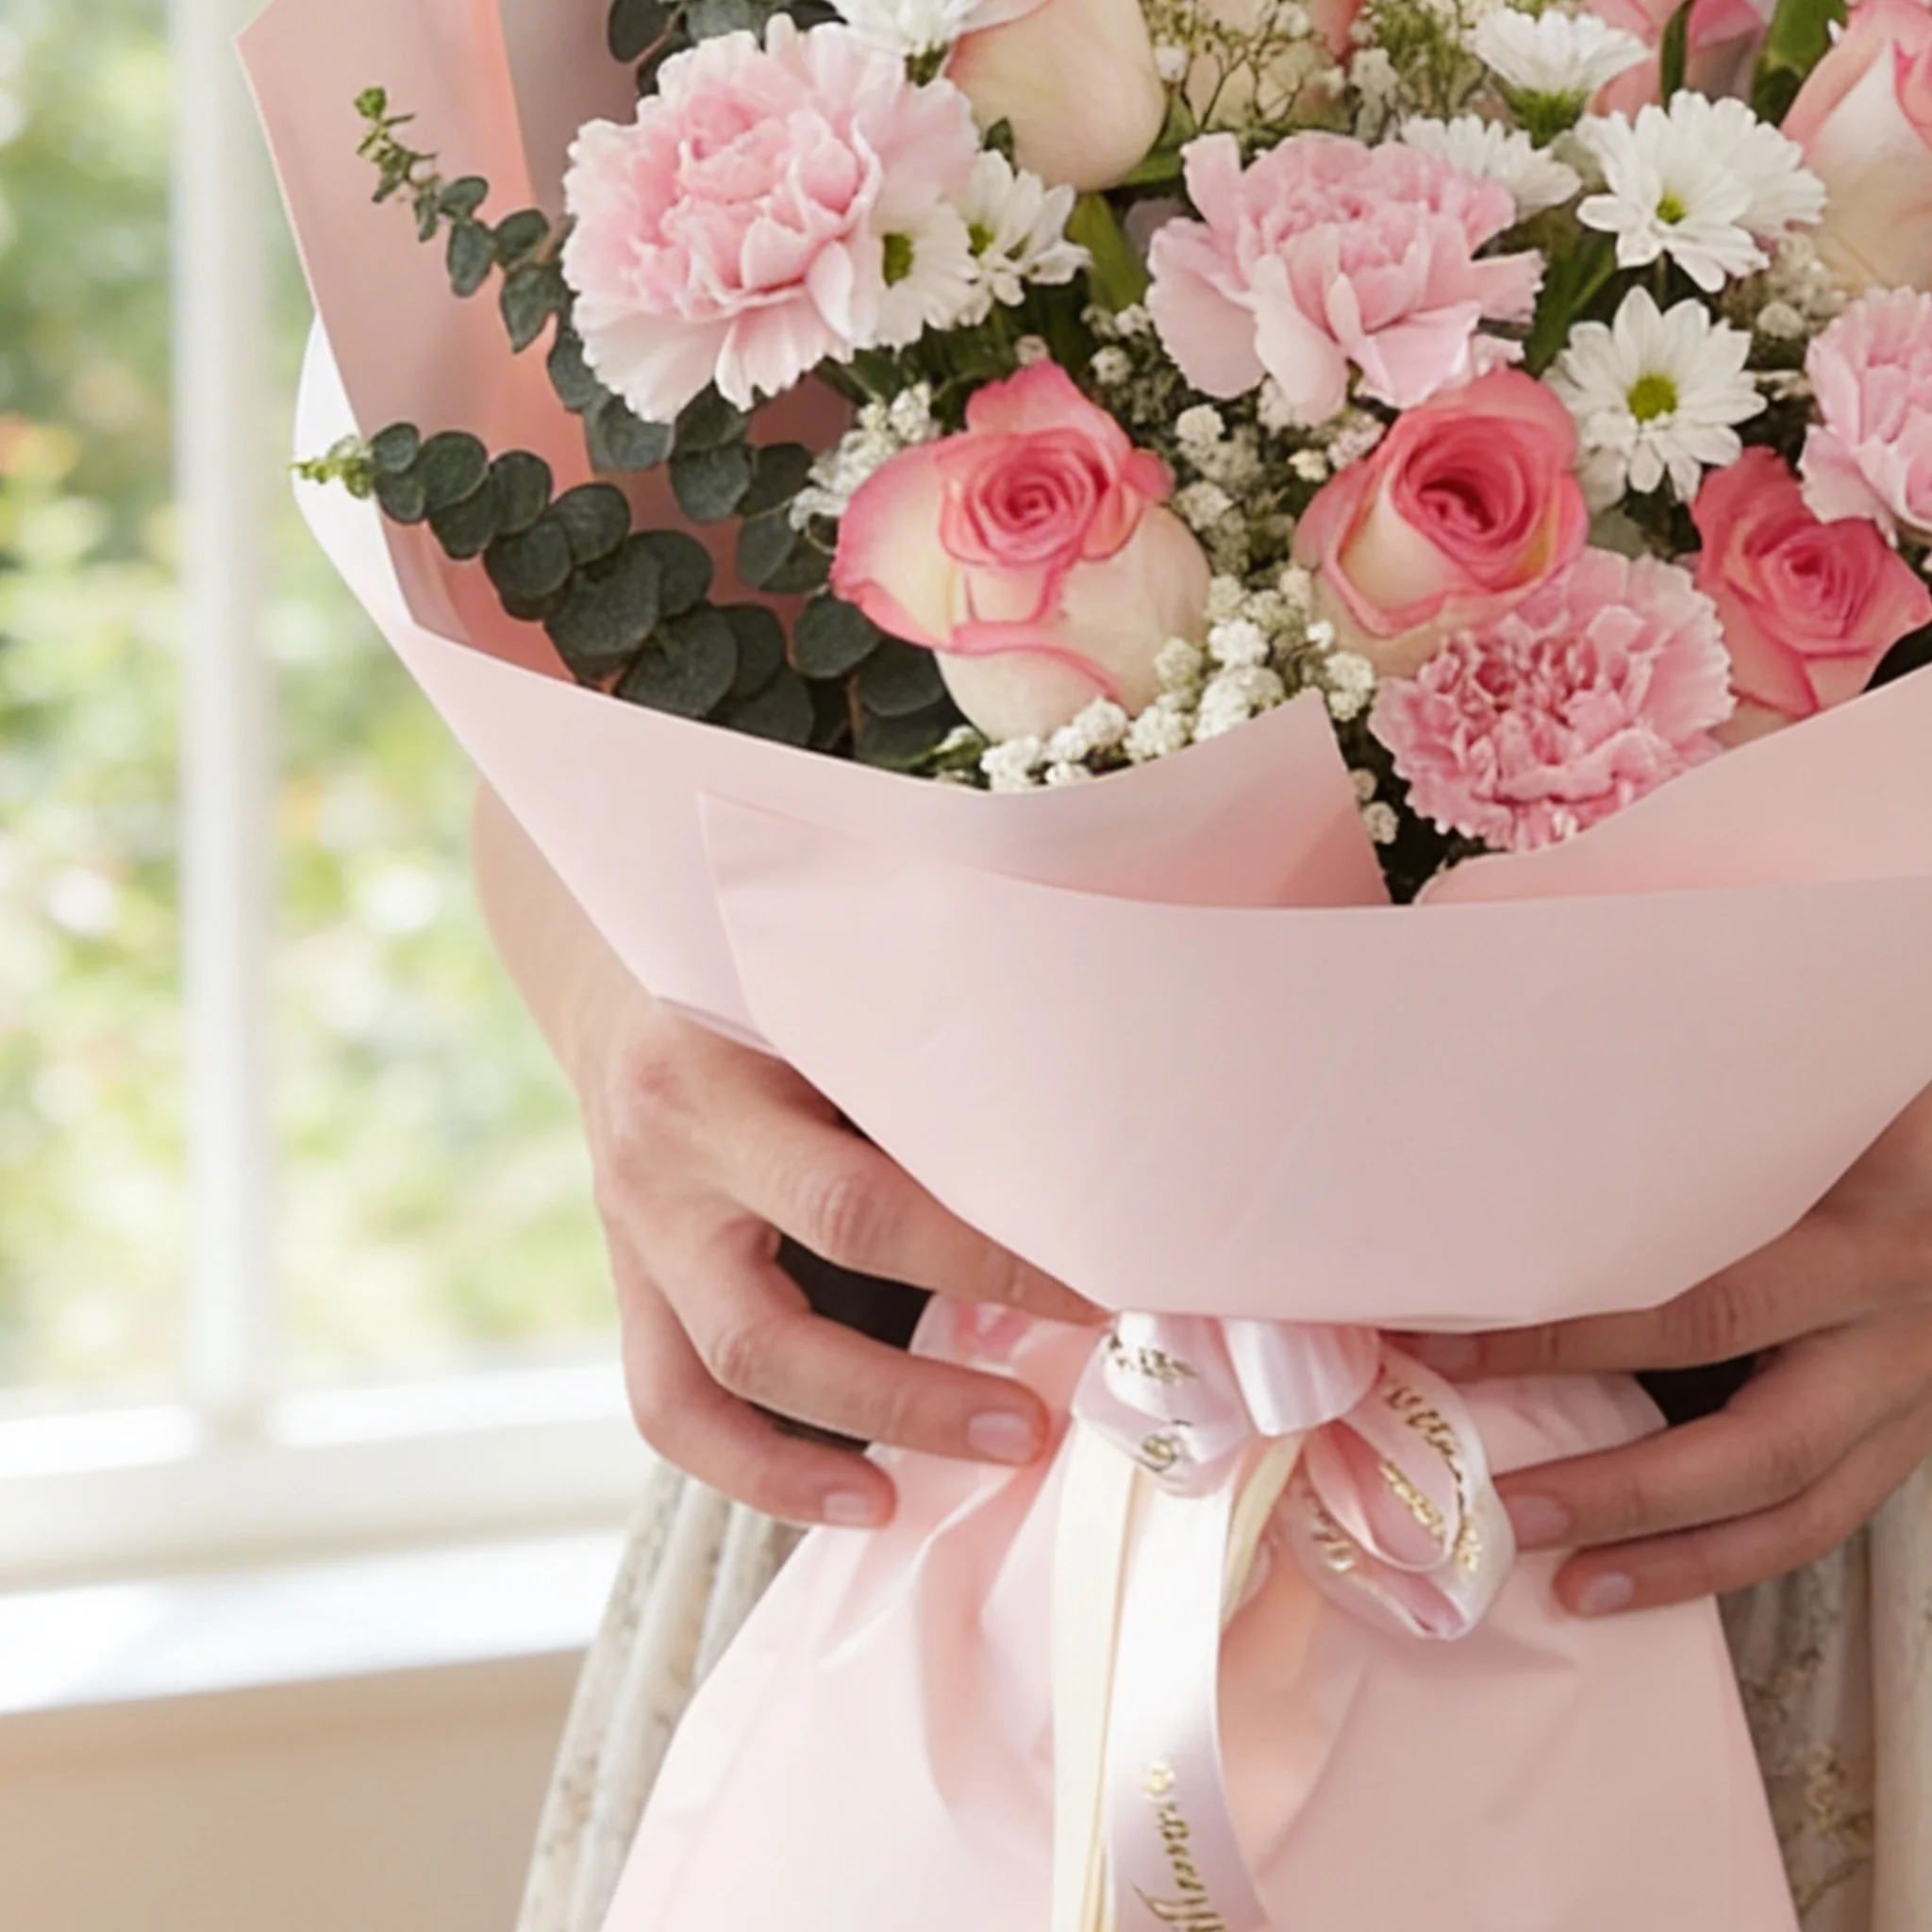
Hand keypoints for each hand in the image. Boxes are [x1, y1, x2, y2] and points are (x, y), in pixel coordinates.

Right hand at [468, 783, 1097, 1529]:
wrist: (627, 981)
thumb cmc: (767, 986)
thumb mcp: (825, 998)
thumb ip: (910, 1071)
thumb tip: (1069, 1165)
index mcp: (721, 1078)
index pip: (861, 1202)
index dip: (980, 1263)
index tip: (1091, 1291)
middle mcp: (669, 1164)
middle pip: (781, 1317)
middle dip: (919, 1389)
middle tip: (1036, 1421)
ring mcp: (638, 1234)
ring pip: (722, 1375)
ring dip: (851, 1439)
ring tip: (963, 1471)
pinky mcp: (632, 1284)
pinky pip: (671, 1405)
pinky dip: (761, 1470)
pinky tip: (855, 1500)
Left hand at [1405, 1087, 1931, 1615]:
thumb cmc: (1887, 1126)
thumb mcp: (1813, 1126)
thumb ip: (1708, 1160)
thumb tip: (1546, 1183)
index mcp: (1865, 1249)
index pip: (1703, 1314)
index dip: (1574, 1341)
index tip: (1455, 1350)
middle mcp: (1897, 1338)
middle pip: (1760, 1447)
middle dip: (1625, 1493)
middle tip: (1510, 1511)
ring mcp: (1915, 1399)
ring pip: (1801, 1511)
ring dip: (1679, 1559)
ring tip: (1575, 1586)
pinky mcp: (1913, 1433)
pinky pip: (1826, 1516)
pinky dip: (1734, 1554)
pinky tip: (1652, 1571)